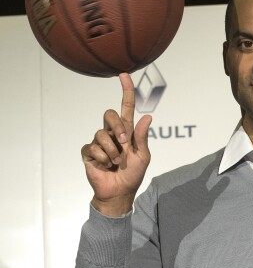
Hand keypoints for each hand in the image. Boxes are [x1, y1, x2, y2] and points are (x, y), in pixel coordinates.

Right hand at [81, 73, 151, 215]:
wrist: (120, 192)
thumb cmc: (133, 174)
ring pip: (100, 134)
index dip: (126, 91)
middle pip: (109, 114)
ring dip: (112, 151)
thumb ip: (142, 137)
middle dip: (117, 127)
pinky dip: (102, 159)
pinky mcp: (88, 153)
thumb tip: (148, 117)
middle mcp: (111, 133)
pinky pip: (92, 147)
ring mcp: (98, 142)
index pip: (126, 107)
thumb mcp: (143, 156)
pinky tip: (105, 166)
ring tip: (116, 163)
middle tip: (124, 143)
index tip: (124, 75)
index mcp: (127, 132)